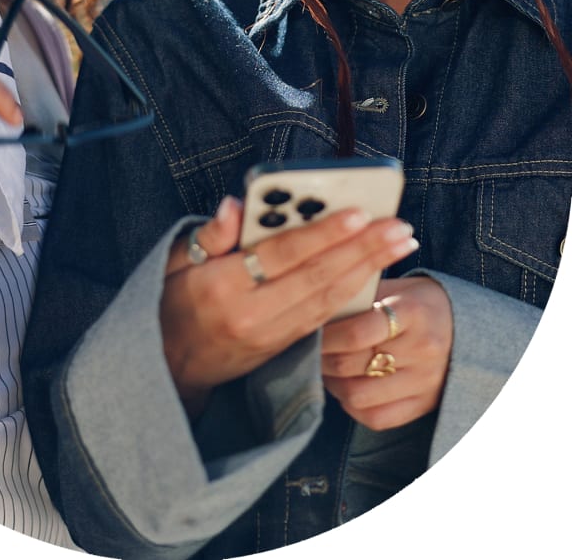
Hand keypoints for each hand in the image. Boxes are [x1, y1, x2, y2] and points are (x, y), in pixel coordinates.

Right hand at [161, 197, 418, 413]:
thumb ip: (209, 234)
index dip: (323, 233)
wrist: (170, 367)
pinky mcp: (284, 347)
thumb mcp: (174, 261)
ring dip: (369, 269)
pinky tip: (376, 271)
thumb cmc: (172, 301)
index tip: (359, 212)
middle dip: (364, 249)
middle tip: (401, 226)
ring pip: (329, 299)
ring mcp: (271, 335)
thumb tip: (235, 205)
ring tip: (401, 243)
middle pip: (317, 276)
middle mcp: (252, 314)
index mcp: (223, 286)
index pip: (282, 255)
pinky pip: (325, 316)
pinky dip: (354, 292)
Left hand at [321, 276, 452, 429]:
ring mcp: (425, 382)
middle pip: (353, 365)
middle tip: (311, 349)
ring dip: (334, 384)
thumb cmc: (416, 302)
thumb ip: (359, 299)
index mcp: (413, 313)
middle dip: (322, 358)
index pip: (358, 332)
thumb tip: (316, 313)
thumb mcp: (395, 288)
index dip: (326, 335)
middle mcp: (422, 350)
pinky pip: (377, 419)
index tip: (310, 330)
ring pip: (360, 396)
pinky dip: (353, 406)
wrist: (465, 326)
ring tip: (327, 369)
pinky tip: (347, 388)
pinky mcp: (425, 406)